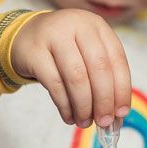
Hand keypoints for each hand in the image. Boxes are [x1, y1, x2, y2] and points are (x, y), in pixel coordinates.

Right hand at [10, 9, 130, 127]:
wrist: (24, 37)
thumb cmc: (64, 50)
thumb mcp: (86, 53)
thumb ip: (103, 79)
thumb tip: (116, 116)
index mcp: (97, 25)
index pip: (117, 59)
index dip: (122, 89)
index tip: (121, 113)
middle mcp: (77, 25)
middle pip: (99, 68)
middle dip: (104, 100)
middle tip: (104, 122)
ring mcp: (54, 35)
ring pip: (77, 77)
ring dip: (84, 106)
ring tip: (84, 122)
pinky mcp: (34, 51)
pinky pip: (54, 84)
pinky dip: (65, 105)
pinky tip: (69, 117)